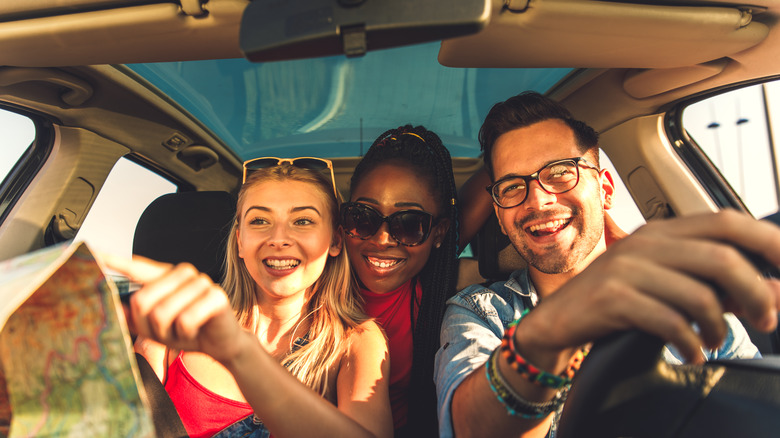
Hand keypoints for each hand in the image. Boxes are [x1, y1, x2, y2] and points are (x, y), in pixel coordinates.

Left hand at [105, 255, 245, 363]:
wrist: (223, 343)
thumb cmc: (188, 331)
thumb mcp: (155, 326)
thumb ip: (133, 316)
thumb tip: (112, 308)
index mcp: (166, 276)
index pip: (136, 266)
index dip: (113, 261)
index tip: (93, 253)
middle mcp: (183, 273)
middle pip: (142, 301)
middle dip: (150, 326)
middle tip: (167, 331)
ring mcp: (201, 282)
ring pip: (163, 314)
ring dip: (170, 333)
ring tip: (183, 331)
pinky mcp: (216, 296)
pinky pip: (185, 321)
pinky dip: (187, 335)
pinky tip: (196, 331)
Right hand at [517, 210, 779, 366]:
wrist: (557, 320)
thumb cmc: (614, 301)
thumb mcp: (663, 281)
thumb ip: (710, 281)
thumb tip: (768, 291)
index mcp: (662, 231)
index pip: (727, 222)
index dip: (768, 241)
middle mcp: (645, 242)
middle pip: (722, 257)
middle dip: (756, 292)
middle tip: (766, 319)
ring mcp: (627, 268)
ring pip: (700, 294)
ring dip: (720, 327)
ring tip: (713, 341)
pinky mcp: (613, 298)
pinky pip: (671, 322)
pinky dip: (690, 345)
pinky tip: (690, 353)